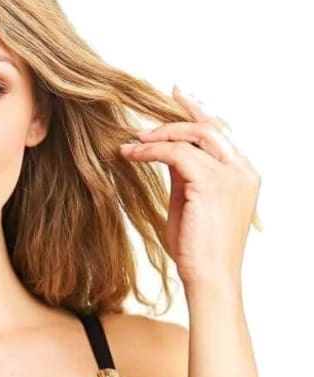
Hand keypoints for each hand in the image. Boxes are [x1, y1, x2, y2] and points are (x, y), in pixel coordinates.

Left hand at [119, 86, 260, 291]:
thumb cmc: (199, 249)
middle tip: (152, 108)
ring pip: (195, 134)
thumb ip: (185, 176)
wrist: (210, 278)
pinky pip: (177, 153)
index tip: (179, 97)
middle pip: (212, 126)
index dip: (200, 112)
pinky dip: (151, 150)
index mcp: (244, 174)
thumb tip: (166, 152)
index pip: (222, 133)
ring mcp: (232, 175)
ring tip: (134, 140)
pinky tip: (132, 154)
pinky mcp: (212, 182)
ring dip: (160, 133)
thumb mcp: (191, 203)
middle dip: (180, 112)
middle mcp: (243, 170)